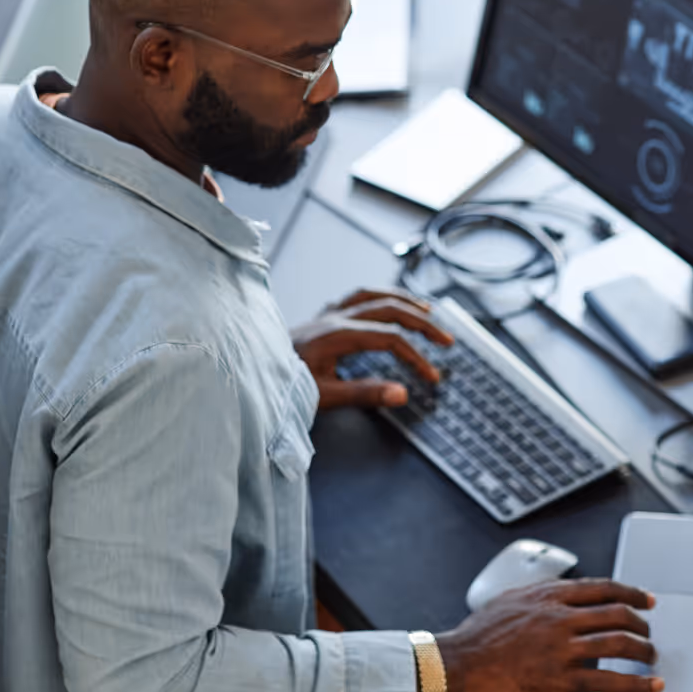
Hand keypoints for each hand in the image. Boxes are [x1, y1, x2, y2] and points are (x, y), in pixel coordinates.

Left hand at [292, 288, 453, 408]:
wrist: (247, 372)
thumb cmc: (280, 386)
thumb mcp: (322, 396)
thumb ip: (364, 394)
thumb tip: (402, 394)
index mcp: (336, 335)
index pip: (389, 339)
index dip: (416, 356)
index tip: (430, 377)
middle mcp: (332, 317)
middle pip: (389, 308)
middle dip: (422, 322)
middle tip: (446, 339)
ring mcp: (325, 314)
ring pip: (373, 295)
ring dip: (403, 301)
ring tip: (427, 310)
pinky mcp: (320, 318)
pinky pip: (355, 297)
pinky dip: (378, 297)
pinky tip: (386, 303)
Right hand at [435, 579, 662, 691]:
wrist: (456, 663)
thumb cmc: (476, 635)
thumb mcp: (510, 599)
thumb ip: (538, 595)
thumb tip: (556, 594)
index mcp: (549, 595)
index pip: (603, 587)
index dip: (632, 592)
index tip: (646, 600)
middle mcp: (559, 616)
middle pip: (617, 613)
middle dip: (641, 624)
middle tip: (649, 634)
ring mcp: (560, 647)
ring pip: (617, 643)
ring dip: (643, 652)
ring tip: (651, 659)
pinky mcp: (558, 677)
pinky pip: (606, 680)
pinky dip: (634, 683)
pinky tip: (647, 686)